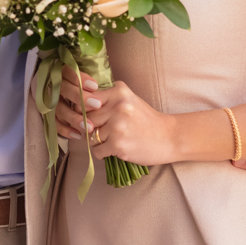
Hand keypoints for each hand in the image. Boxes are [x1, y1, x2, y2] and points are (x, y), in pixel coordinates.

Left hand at [54, 66, 174, 165]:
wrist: (168, 137)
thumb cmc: (146, 120)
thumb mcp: (128, 100)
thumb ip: (106, 99)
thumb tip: (77, 106)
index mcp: (119, 91)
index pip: (86, 99)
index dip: (85, 109)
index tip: (91, 115)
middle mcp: (117, 106)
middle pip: (87, 118)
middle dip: (92, 126)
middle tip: (106, 130)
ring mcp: (117, 126)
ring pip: (91, 135)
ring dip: (98, 140)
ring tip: (114, 139)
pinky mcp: (118, 144)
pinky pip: (97, 150)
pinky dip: (103, 152)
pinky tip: (116, 148)